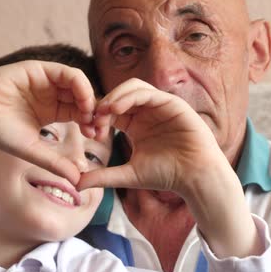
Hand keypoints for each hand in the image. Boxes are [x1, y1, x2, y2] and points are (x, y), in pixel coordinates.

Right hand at [0, 60, 96, 179]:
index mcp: (51, 112)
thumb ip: (56, 163)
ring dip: (89, 98)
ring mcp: (45, 81)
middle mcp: (50, 95)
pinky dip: (80, 85)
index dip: (92, 123)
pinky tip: (83, 101)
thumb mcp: (33, 150)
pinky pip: (67, 73)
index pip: (80, 114)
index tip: (97, 137)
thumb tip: (79, 180)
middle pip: (82, 98)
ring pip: (78, 85)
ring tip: (90, 115)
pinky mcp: (38, 69)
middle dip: (94, 111)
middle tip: (100, 126)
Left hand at [81, 78, 229, 194]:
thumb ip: (103, 176)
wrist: (194, 177)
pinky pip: (147, 92)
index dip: (97, 117)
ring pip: (132, 88)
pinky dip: (130, 97)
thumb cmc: (166, 175)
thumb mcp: (128, 174)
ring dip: (115, 96)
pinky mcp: (172, 103)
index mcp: (135, 124)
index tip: (88, 132)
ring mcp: (160, 105)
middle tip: (91, 118)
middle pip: (119, 94)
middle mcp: (147, 111)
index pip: (111, 111)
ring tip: (103, 111)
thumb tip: (76, 184)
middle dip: (103, 104)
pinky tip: (117, 109)